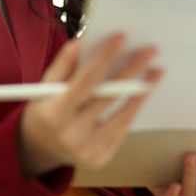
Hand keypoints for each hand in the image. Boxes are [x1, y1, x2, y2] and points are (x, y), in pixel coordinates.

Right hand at [18, 34, 162, 177]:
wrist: (39, 148)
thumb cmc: (45, 109)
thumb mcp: (46, 85)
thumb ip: (65, 62)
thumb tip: (87, 38)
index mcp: (54, 113)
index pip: (86, 80)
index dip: (105, 57)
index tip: (121, 37)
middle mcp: (71, 134)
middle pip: (109, 97)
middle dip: (132, 70)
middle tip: (150, 51)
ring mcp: (87, 150)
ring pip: (123, 116)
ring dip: (142, 91)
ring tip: (156, 71)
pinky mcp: (101, 158)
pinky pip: (122, 130)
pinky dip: (133, 109)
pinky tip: (143, 92)